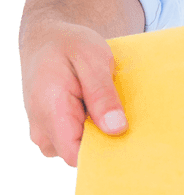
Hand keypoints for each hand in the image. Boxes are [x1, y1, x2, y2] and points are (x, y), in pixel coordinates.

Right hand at [20, 20, 127, 168]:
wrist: (46, 39)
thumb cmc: (70, 45)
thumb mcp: (93, 60)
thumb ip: (102, 95)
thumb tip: (116, 129)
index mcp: (51, 111)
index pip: (76, 155)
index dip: (104, 154)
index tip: (130, 143)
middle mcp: (42, 129)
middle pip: (79, 155)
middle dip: (106, 142)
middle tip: (130, 120)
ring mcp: (44, 132)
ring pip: (78, 149)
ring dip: (99, 134)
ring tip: (114, 109)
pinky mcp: (51, 130)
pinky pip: (75, 140)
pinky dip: (92, 129)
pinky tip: (103, 111)